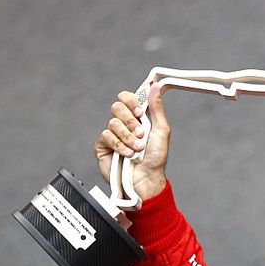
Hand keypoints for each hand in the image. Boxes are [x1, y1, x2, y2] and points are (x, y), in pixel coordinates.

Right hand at [93, 84, 170, 200]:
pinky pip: (106, 136)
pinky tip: (127, 155)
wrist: (146, 179)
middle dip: (130, 121)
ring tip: (136, 149)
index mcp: (136, 118)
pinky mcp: (103, 146)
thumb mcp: (161, 130)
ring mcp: (112, 135)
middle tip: (140, 134)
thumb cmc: (156, 158)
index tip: (139, 112)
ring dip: (128, 137)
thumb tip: (154, 86)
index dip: (131, 101)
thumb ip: (157, 108)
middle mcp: (123, 124)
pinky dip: (119, 146)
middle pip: (117, 107)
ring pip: (112, 123)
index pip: (126, 98)